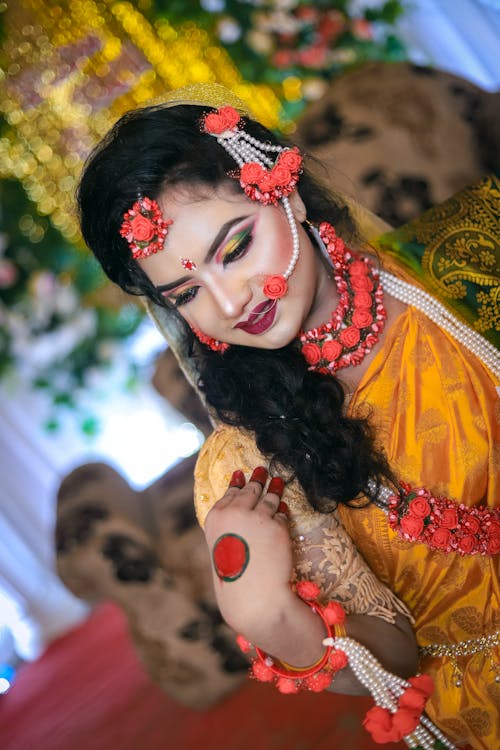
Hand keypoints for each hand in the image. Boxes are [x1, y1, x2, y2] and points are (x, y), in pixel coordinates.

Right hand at [204, 467, 293, 641]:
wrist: (253, 596)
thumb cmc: (235, 574)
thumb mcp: (222, 543)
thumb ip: (229, 521)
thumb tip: (239, 499)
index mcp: (217, 517)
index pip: (230, 493)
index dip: (237, 483)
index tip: (241, 474)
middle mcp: (235, 513)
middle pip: (251, 490)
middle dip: (258, 479)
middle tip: (263, 469)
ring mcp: (258, 517)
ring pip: (269, 497)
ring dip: (274, 488)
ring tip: (278, 481)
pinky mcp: (278, 525)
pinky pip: (282, 514)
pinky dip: (282, 512)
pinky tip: (283, 507)